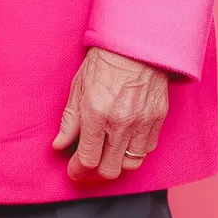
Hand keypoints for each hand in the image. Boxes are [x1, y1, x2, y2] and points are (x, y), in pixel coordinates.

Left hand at [53, 47, 168, 182]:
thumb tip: (59, 145)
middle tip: (88, 167)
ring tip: (106, 156)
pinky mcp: (158, 119)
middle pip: (110, 169)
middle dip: (96, 173)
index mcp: (96, 114)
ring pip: (130, 164)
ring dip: (117, 164)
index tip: (74, 171)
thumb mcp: (78, 88)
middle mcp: (121, 123)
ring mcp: (142, 123)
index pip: (87, 159)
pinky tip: (124, 143)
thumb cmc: (104, 62)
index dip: (78, 170)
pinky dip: (134, 152)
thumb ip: (69, 121)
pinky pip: (147, 149)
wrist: (136, 45)